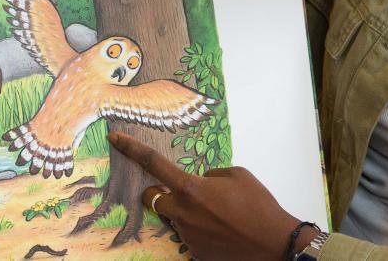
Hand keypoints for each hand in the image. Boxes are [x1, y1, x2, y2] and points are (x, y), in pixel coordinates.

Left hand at [110, 132, 307, 260]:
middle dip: (161, 193)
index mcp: (190, 188)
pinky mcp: (194, 252)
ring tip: (218, 216)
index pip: (153, 163)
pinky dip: (200, 230)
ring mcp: (186, 235)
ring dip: (187, 213)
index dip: (132, 149)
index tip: (114, 139)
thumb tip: (201, 181)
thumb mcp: (237, 174)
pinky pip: (189, 235)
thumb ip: (210, 174)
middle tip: (185, 194)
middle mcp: (182, 212)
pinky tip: (221, 231)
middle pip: (152, 198)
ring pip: (174, 218)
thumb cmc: (258, 205)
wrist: (273, 243)